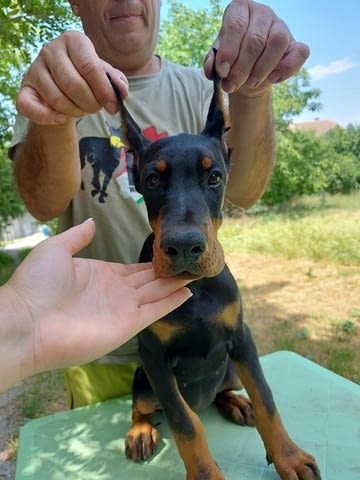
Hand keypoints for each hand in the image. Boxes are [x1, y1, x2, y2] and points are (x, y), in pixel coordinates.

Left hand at [4, 220, 190, 381]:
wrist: (27, 320)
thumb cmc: (37, 284)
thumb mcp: (56, 249)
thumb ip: (78, 236)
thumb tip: (92, 222)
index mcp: (102, 274)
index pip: (134, 269)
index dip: (152, 262)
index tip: (170, 253)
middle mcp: (116, 291)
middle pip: (150, 280)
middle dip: (170, 272)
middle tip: (191, 261)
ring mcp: (123, 309)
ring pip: (157, 293)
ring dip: (176, 283)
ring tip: (196, 272)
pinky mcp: (127, 325)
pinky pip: (155, 311)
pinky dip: (171, 302)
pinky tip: (187, 292)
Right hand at [16, 31, 128, 124]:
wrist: (63, 85)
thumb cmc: (87, 78)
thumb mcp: (105, 76)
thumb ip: (117, 81)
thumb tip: (121, 92)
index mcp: (74, 41)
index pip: (90, 67)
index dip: (104, 91)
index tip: (112, 107)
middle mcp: (51, 50)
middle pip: (74, 85)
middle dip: (90, 104)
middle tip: (95, 108)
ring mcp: (34, 68)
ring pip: (57, 99)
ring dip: (74, 112)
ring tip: (81, 109)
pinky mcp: (25, 88)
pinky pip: (32, 108)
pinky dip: (49, 118)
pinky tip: (62, 118)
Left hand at [204, 0, 309, 95]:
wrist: (246, 74)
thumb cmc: (231, 61)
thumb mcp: (217, 60)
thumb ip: (212, 63)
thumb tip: (212, 70)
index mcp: (240, 10)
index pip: (235, 25)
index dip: (229, 51)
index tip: (222, 72)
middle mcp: (262, 13)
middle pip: (255, 39)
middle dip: (242, 67)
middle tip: (233, 84)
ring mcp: (281, 26)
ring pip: (277, 42)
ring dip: (262, 68)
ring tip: (250, 84)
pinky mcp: (296, 44)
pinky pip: (300, 53)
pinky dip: (287, 69)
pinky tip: (273, 79)